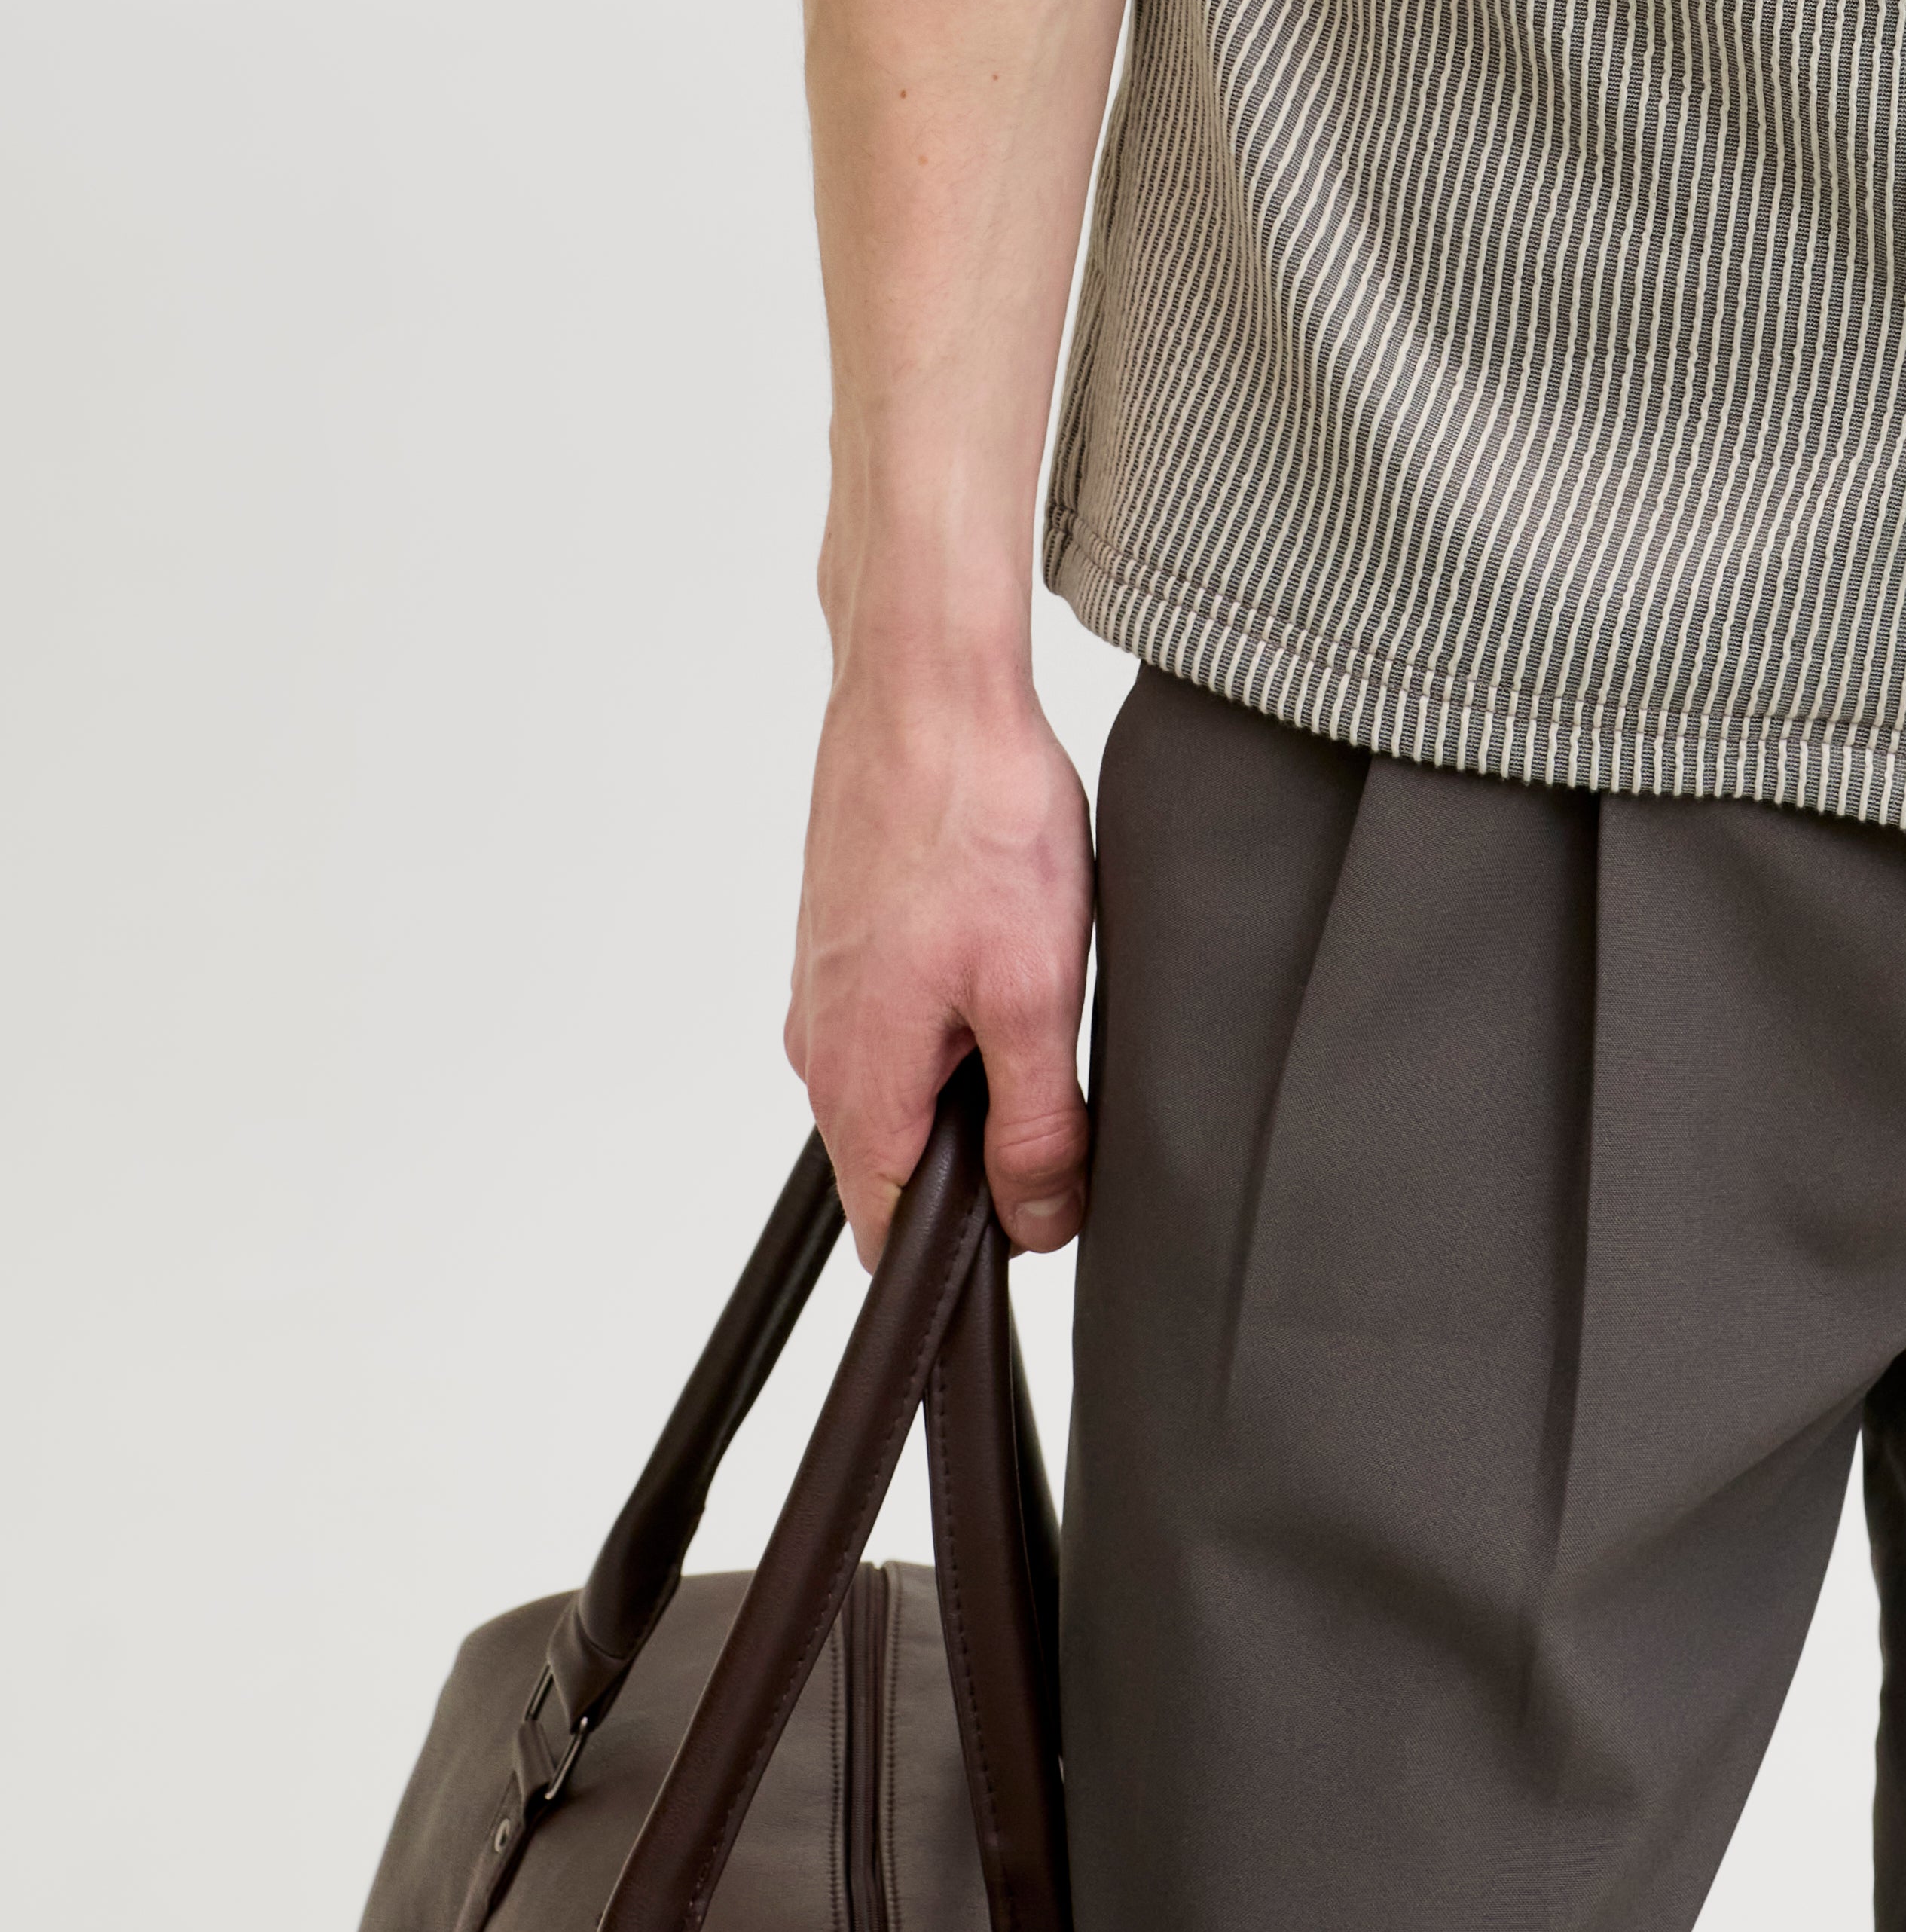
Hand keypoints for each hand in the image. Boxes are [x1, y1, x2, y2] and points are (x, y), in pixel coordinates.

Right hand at [786, 662, 1093, 1267]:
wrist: (925, 689)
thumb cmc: (973, 819)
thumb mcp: (1034, 991)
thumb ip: (1035, 1125)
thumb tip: (1038, 1224)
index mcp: (857, 1084)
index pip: (892, 1231)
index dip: (971, 1242)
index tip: (1038, 1203)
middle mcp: (820, 1045)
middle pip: (906, 1153)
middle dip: (985, 1137)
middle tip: (1059, 1058)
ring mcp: (827, 985)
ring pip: (909, 1073)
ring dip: (975, 1052)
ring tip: (1032, 972)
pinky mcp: (846, 933)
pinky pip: (902, 1005)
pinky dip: (956, 989)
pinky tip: (1003, 927)